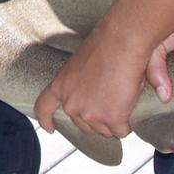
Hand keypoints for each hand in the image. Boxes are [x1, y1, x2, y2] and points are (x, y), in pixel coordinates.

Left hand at [33, 24, 150, 139]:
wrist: (122, 41)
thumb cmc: (105, 45)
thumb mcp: (79, 65)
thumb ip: (80, 85)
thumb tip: (91, 96)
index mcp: (61, 86)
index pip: (44, 108)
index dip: (46, 120)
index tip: (50, 128)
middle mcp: (71, 103)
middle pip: (84, 126)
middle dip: (98, 119)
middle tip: (110, 101)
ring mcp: (90, 113)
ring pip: (104, 130)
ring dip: (113, 121)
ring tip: (121, 99)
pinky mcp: (110, 118)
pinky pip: (121, 131)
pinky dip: (127, 124)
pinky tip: (129, 109)